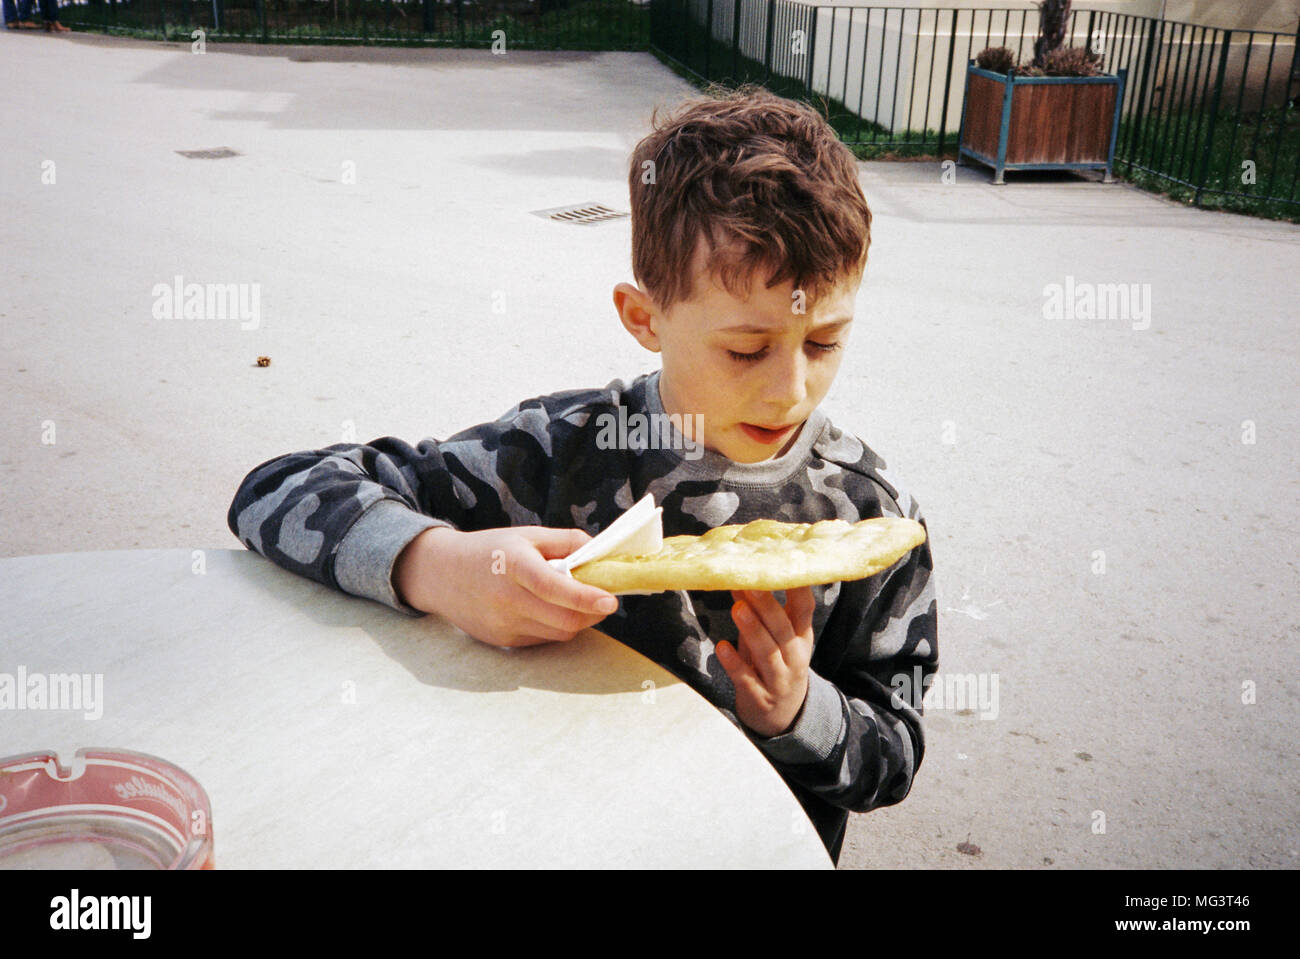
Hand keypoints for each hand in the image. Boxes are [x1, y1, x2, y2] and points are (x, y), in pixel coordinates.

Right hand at [394, 526, 618, 647]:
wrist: (441, 575)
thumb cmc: (489, 550)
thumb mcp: (527, 535)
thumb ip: (567, 541)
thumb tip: (601, 553)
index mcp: (514, 566)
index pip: (553, 587)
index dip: (585, 597)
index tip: (611, 601)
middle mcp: (506, 599)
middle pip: (563, 620)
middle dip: (592, 613)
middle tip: (603, 600)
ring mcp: (503, 624)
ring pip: (558, 633)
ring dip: (577, 620)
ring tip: (574, 601)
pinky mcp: (503, 641)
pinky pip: (544, 639)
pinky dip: (556, 627)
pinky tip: (548, 610)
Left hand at [716, 587, 815, 737]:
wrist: (783, 717)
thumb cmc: (775, 665)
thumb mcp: (773, 637)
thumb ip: (757, 610)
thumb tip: (738, 575)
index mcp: (800, 637)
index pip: (804, 609)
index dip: (797, 588)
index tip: (787, 564)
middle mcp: (794, 656)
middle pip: (782, 629)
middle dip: (767, 606)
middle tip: (751, 583)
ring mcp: (779, 679)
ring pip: (768, 653)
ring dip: (753, 630)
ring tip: (738, 608)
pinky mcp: (759, 696)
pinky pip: (747, 678)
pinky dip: (735, 663)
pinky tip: (723, 647)